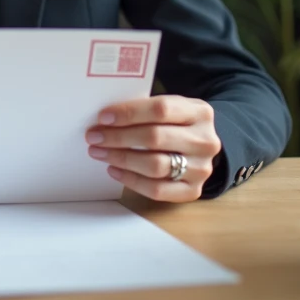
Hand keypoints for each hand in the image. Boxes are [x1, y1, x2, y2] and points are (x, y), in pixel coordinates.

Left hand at [86, 95, 221, 202]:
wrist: (202, 148)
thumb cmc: (178, 124)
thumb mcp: (173, 108)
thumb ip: (147, 109)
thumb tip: (106, 118)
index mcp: (200, 112)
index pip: (161, 109)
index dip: (129, 113)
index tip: (103, 117)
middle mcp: (205, 141)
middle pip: (155, 137)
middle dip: (119, 137)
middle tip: (94, 136)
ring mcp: (201, 168)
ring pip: (154, 165)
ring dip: (121, 158)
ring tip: (100, 152)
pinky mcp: (193, 190)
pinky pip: (157, 189)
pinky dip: (131, 180)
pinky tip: (114, 170)